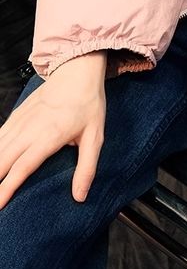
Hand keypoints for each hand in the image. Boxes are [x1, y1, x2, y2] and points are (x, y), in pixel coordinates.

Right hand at [0, 51, 106, 207]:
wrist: (78, 71)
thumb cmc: (88, 104)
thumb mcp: (95, 136)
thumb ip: (87, 167)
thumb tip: (80, 197)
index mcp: (49, 136)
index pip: (22, 167)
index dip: (7, 188)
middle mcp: (30, 129)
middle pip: (3, 159)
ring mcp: (21, 120)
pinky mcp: (16, 114)